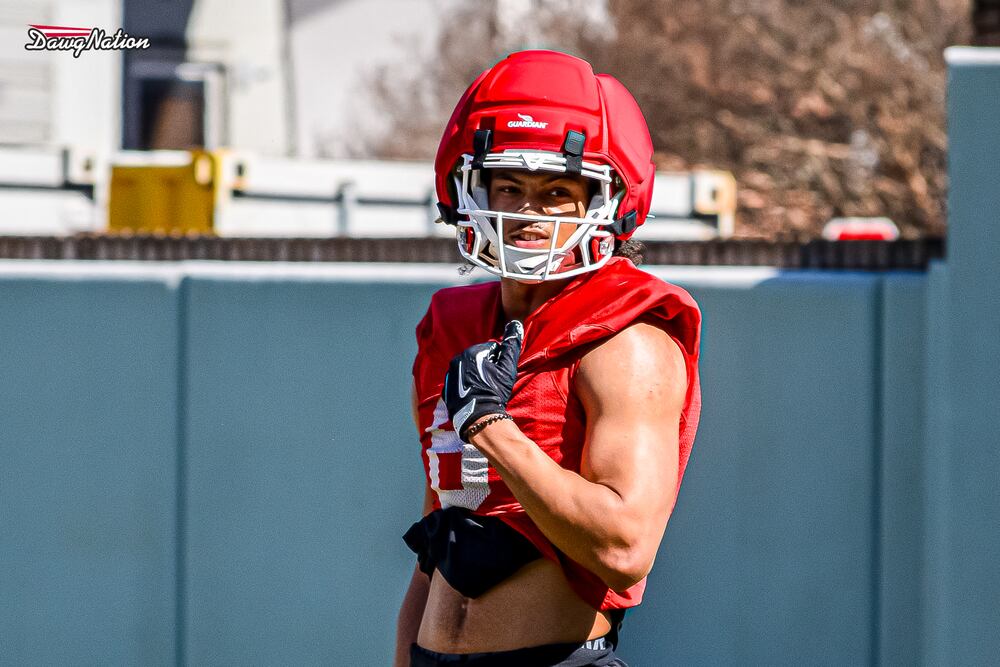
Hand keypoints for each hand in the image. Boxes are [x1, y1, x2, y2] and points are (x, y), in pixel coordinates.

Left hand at [442, 320, 523, 441]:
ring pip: (468, 370)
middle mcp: (456, 361)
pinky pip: (460, 382)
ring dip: (477, 375)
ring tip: (485, 389)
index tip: (500, 374)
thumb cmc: (494, 391)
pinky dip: (467, 385)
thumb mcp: (507, 368)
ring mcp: (449, 376)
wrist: (478, 418)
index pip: (490, 349)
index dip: (499, 361)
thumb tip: (515, 324)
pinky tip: (475, 394)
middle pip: (478, 359)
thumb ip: (511, 344)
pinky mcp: (447, 389)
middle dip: (486, 367)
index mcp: (470, 353)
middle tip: (494, 382)